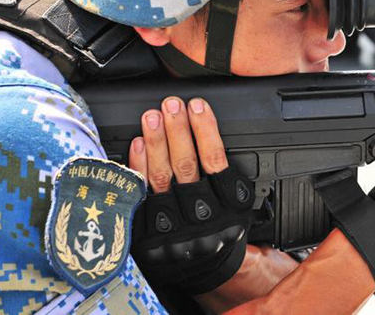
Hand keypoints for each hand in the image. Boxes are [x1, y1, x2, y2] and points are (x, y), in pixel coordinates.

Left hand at [128, 97, 296, 302]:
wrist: (206, 268)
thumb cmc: (221, 227)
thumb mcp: (236, 203)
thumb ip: (222, 172)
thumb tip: (200, 123)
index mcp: (230, 211)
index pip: (216, 161)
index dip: (206, 130)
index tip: (198, 106)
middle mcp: (202, 222)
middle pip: (187, 167)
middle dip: (178, 130)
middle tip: (171, 105)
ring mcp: (172, 231)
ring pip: (161, 179)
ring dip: (156, 143)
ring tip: (153, 116)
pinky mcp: (147, 238)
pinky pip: (139, 195)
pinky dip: (138, 167)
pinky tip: (138, 145)